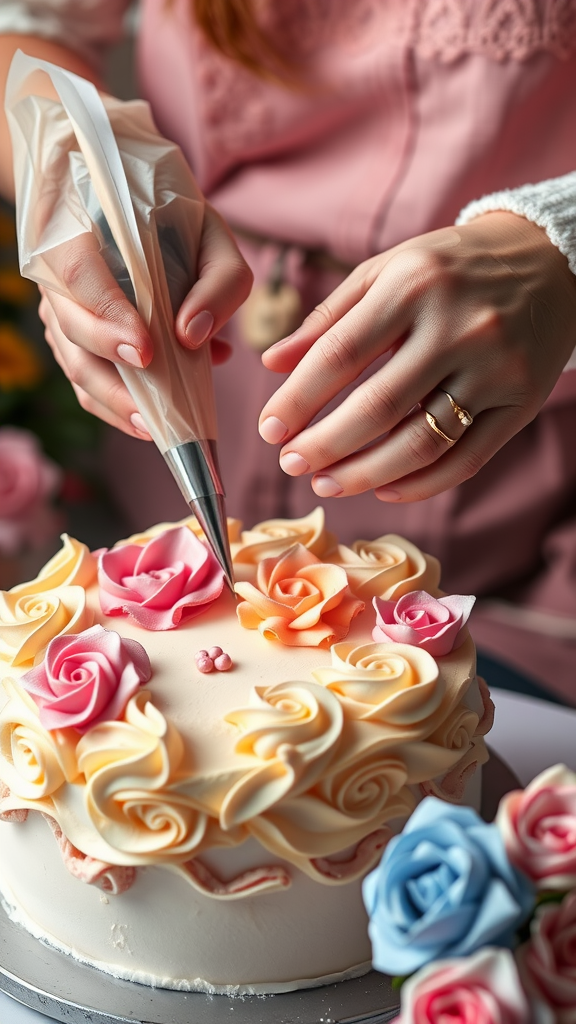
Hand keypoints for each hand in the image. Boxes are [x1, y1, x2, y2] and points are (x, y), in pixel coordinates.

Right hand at [40, 204, 251, 438]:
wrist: (139, 212)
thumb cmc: (177, 223)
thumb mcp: (212, 235)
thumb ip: (218, 279)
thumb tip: (195, 335)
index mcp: (81, 230)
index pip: (79, 274)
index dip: (107, 316)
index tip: (145, 351)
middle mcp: (58, 273)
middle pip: (71, 331)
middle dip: (112, 377)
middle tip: (153, 410)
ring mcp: (60, 311)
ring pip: (75, 365)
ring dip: (116, 403)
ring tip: (157, 428)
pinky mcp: (74, 342)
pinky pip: (88, 382)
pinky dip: (121, 405)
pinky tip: (156, 418)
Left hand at [259, 212, 575, 501]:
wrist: (551, 261)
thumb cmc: (450, 267)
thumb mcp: (387, 271)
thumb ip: (328, 318)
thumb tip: (272, 364)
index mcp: (414, 284)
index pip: (341, 353)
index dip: (298, 399)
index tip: (268, 429)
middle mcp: (459, 327)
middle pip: (378, 407)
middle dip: (324, 445)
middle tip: (290, 465)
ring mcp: (495, 370)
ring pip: (421, 443)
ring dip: (365, 474)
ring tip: (326, 483)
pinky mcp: (520, 404)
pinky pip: (464, 460)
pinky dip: (419, 484)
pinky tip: (383, 488)